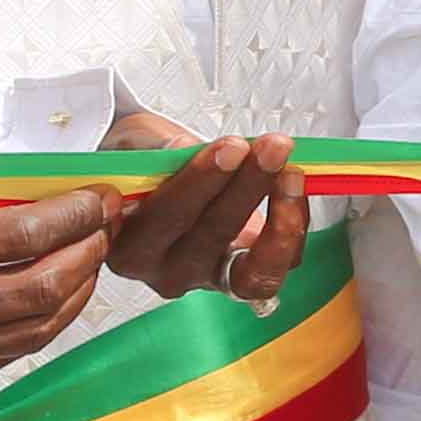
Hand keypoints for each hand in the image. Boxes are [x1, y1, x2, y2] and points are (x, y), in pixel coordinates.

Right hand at [0, 188, 116, 389]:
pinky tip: (60, 294)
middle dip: (89, 251)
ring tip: (91, 257)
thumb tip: (49, 195)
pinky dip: (48, 321)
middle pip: (43, 288)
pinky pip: (14, 352)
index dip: (75, 214)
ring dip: (80, 290)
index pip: (23, 235)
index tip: (98, 195)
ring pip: (39, 328)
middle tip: (105, 224)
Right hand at [100, 110, 315, 303]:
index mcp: (128, 244)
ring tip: (291, 172)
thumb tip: (184, 150)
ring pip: (252, 268)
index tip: (226, 147)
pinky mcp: (245, 275)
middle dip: (246, 186)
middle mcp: (165, 270)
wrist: (158, 181)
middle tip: (271, 147)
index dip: (198, 184)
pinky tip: (292, 183)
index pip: (162, 221)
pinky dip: (293, 225)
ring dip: (281, 219)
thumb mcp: (133, 142)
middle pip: (210, 237)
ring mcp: (208, 278)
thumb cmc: (143, 165)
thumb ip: (155, 147)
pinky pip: (280, 263)